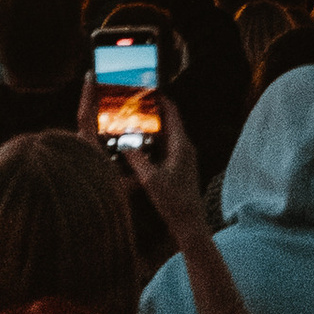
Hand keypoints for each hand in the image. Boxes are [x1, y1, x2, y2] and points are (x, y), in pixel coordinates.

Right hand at [128, 90, 203, 236]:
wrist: (189, 223)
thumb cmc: (173, 201)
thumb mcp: (150, 179)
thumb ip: (136, 160)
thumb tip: (124, 145)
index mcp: (181, 145)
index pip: (172, 113)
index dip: (161, 99)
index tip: (148, 89)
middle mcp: (185, 148)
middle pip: (168, 123)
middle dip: (152, 113)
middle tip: (134, 106)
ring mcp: (183, 159)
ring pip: (166, 137)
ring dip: (151, 130)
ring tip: (132, 123)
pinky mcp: (179, 169)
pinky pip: (165, 149)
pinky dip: (153, 144)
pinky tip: (138, 148)